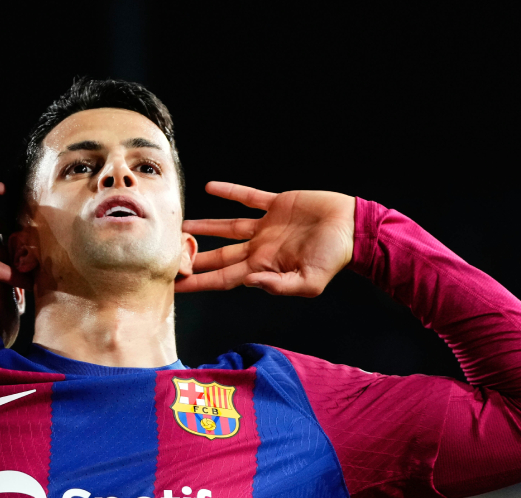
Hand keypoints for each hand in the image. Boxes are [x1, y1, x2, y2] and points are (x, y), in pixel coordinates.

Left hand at [178, 182, 354, 296]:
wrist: (354, 228)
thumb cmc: (335, 258)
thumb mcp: (309, 282)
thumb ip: (279, 285)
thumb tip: (249, 282)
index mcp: (264, 267)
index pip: (223, 278)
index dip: (199, 282)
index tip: (175, 286)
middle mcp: (260, 248)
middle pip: (218, 255)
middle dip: (194, 259)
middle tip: (167, 259)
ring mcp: (266, 226)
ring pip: (226, 227)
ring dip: (204, 227)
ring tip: (180, 227)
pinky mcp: (276, 204)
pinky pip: (248, 197)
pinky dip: (230, 192)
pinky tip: (209, 188)